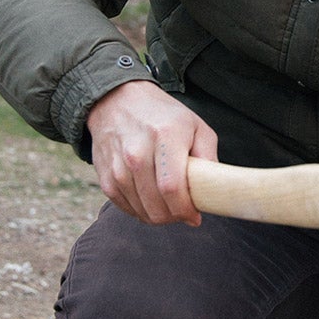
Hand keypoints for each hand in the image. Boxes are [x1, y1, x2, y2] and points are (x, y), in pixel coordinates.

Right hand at [86, 81, 217, 225]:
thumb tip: (214, 190)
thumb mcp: (195, 126)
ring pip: (140, 210)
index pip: (172, 187)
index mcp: (165, 136)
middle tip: (182, 213)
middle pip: (156, 204)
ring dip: (157, 217)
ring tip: (167, 207)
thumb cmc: (163, 116)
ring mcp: (118, 165)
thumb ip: (209, 156)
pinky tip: (149, 203)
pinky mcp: (105, 175)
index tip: (194, 216)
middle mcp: (137, 151)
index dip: (185, 210)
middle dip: (173, 217)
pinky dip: (139, 211)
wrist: (117, 101)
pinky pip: (124, 207)